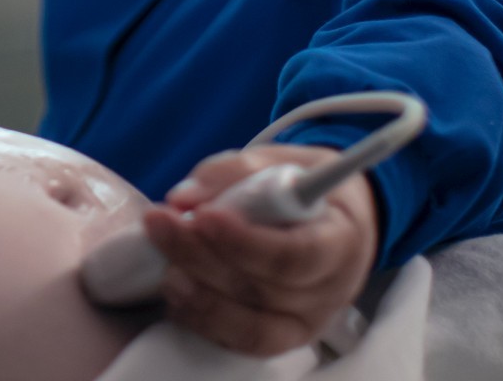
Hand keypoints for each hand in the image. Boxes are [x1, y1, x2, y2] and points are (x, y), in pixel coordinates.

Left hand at [144, 143, 378, 356]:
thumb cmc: (303, 188)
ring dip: (196, 289)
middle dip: (202, 255)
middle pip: (263, 288)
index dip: (246, 241)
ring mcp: (306, 322)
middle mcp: (329, 291)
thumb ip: (233, 172)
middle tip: (160, 221)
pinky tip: (174, 285)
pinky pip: (240, 340)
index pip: (297, 255)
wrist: (331, 220)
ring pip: (248, 321)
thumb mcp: (280, 162)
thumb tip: (183, 197)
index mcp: (341, 240)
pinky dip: (201, 317)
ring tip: (162, 256)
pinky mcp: (281, 337)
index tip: (203, 215)